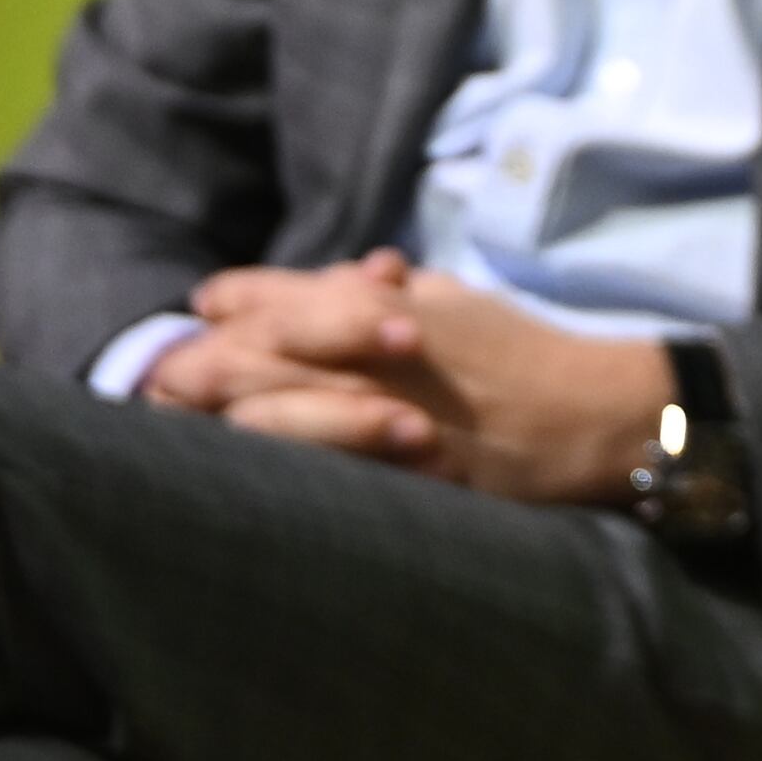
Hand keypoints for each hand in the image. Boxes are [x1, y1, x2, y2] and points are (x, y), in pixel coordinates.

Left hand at [148, 252, 672, 505]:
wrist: (593, 416)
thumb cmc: (521, 352)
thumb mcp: (448, 300)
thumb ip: (373, 293)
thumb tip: (316, 281)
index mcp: (377, 310)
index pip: (263, 300)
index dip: (223, 308)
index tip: (205, 315)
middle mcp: (368, 361)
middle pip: (241, 358)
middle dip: (191, 368)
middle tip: (168, 379)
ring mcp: (377, 423)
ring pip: (259, 420)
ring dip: (215, 421)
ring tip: (186, 426)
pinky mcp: (395, 480)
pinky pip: (306, 474)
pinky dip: (267, 466)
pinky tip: (245, 468)